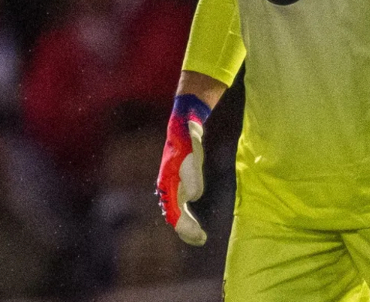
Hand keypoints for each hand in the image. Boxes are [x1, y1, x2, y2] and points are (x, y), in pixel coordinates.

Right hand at [156, 95, 209, 245]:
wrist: (183, 128)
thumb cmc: (187, 139)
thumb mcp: (192, 152)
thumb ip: (193, 174)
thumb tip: (193, 196)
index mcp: (168, 183)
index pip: (174, 212)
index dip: (185, 227)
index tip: (198, 235)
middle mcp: (167, 188)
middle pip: (173, 216)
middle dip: (186, 231)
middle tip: (202, 240)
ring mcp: (172, 187)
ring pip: (176, 214)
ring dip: (187, 228)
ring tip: (200, 238)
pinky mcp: (180, 185)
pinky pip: (181, 208)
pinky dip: (188, 219)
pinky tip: (196, 226)